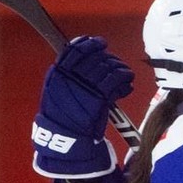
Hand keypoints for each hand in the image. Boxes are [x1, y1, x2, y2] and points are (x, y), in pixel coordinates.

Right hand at [32, 36, 132, 177]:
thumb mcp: (55, 91)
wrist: (66, 139)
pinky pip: (118, 81)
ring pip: (110, 68)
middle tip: (116, 64)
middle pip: (97, 57)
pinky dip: (125, 82)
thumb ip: (67, 73)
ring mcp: (86, 86)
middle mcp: (71, 77)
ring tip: (125, 74)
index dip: (91, 44)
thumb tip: (84, 54)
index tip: (101, 43)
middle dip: (110, 58)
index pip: (76, 49)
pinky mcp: (101, 98)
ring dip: (121, 69)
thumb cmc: (62, 117)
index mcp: (58, 73)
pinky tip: (127, 85)